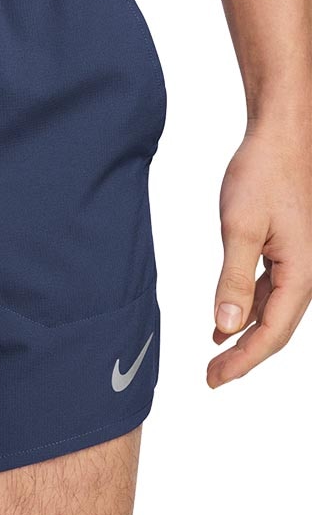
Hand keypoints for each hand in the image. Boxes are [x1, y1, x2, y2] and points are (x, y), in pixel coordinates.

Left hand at [209, 123, 311, 387]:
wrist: (281, 136)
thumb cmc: (263, 174)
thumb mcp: (239, 229)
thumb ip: (233, 280)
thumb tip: (226, 327)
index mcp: (302, 271)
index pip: (272, 332)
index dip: (243, 361)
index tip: (214, 379)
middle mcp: (308, 271)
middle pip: (277, 328)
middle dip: (245, 356)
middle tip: (211, 378)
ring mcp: (300, 261)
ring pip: (274, 311)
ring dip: (245, 335)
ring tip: (216, 356)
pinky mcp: (289, 249)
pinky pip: (271, 291)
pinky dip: (248, 309)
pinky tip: (226, 322)